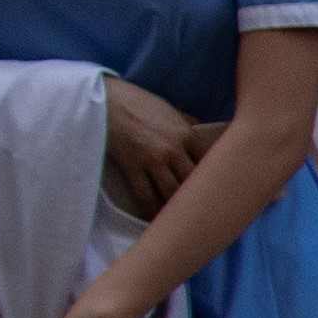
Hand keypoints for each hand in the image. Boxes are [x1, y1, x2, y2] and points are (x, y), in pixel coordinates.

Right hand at [98, 80, 211, 215]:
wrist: (104, 100)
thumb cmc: (137, 102)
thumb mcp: (168, 109)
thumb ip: (186, 123)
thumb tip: (201, 130)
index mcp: (187, 134)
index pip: (209, 163)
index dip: (211, 179)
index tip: (213, 191)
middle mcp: (174, 149)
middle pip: (193, 181)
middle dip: (197, 197)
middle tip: (200, 211)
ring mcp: (153, 160)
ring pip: (172, 192)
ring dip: (176, 207)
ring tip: (180, 218)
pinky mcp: (132, 167)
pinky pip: (145, 195)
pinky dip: (151, 209)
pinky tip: (155, 218)